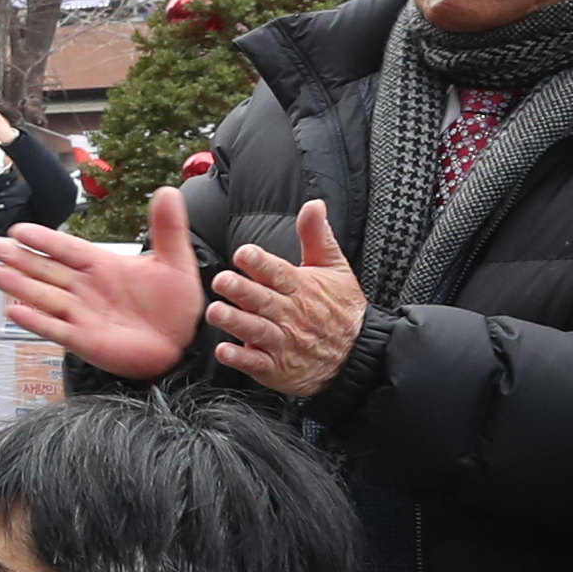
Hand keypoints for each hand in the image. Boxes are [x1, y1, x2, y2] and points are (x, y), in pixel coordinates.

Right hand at [0, 184, 206, 379]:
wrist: (182, 344)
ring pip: (44, 296)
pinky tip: (15, 312)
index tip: (19, 230)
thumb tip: (167, 192)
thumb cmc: (175, 306)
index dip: (44, 239)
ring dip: (18, 286)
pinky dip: (35, 321)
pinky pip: (55, 329)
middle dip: (20, 260)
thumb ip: (167, 227)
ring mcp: (82, 314)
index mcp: (103, 266)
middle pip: (46, 270)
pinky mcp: (84, 340)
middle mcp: (86, 289)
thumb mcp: (175, 260)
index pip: (67, 248)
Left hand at [204, 198, 366, 398]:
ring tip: (215, 312)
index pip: (279, 272)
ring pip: (256, 330)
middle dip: (242, 290)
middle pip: (263, 300)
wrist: (356, 354)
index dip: (260, 262)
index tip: (244, 253)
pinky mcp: (276, 367)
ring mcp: (283, 342)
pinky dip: (240, 358)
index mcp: (302, 288)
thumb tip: (313, 204)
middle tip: (221, 280)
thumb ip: (317, 236)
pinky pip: (256, 363)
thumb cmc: (341, 308)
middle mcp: (291, 314)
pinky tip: (224, 351)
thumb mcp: (334, 268)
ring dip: (235, 321)